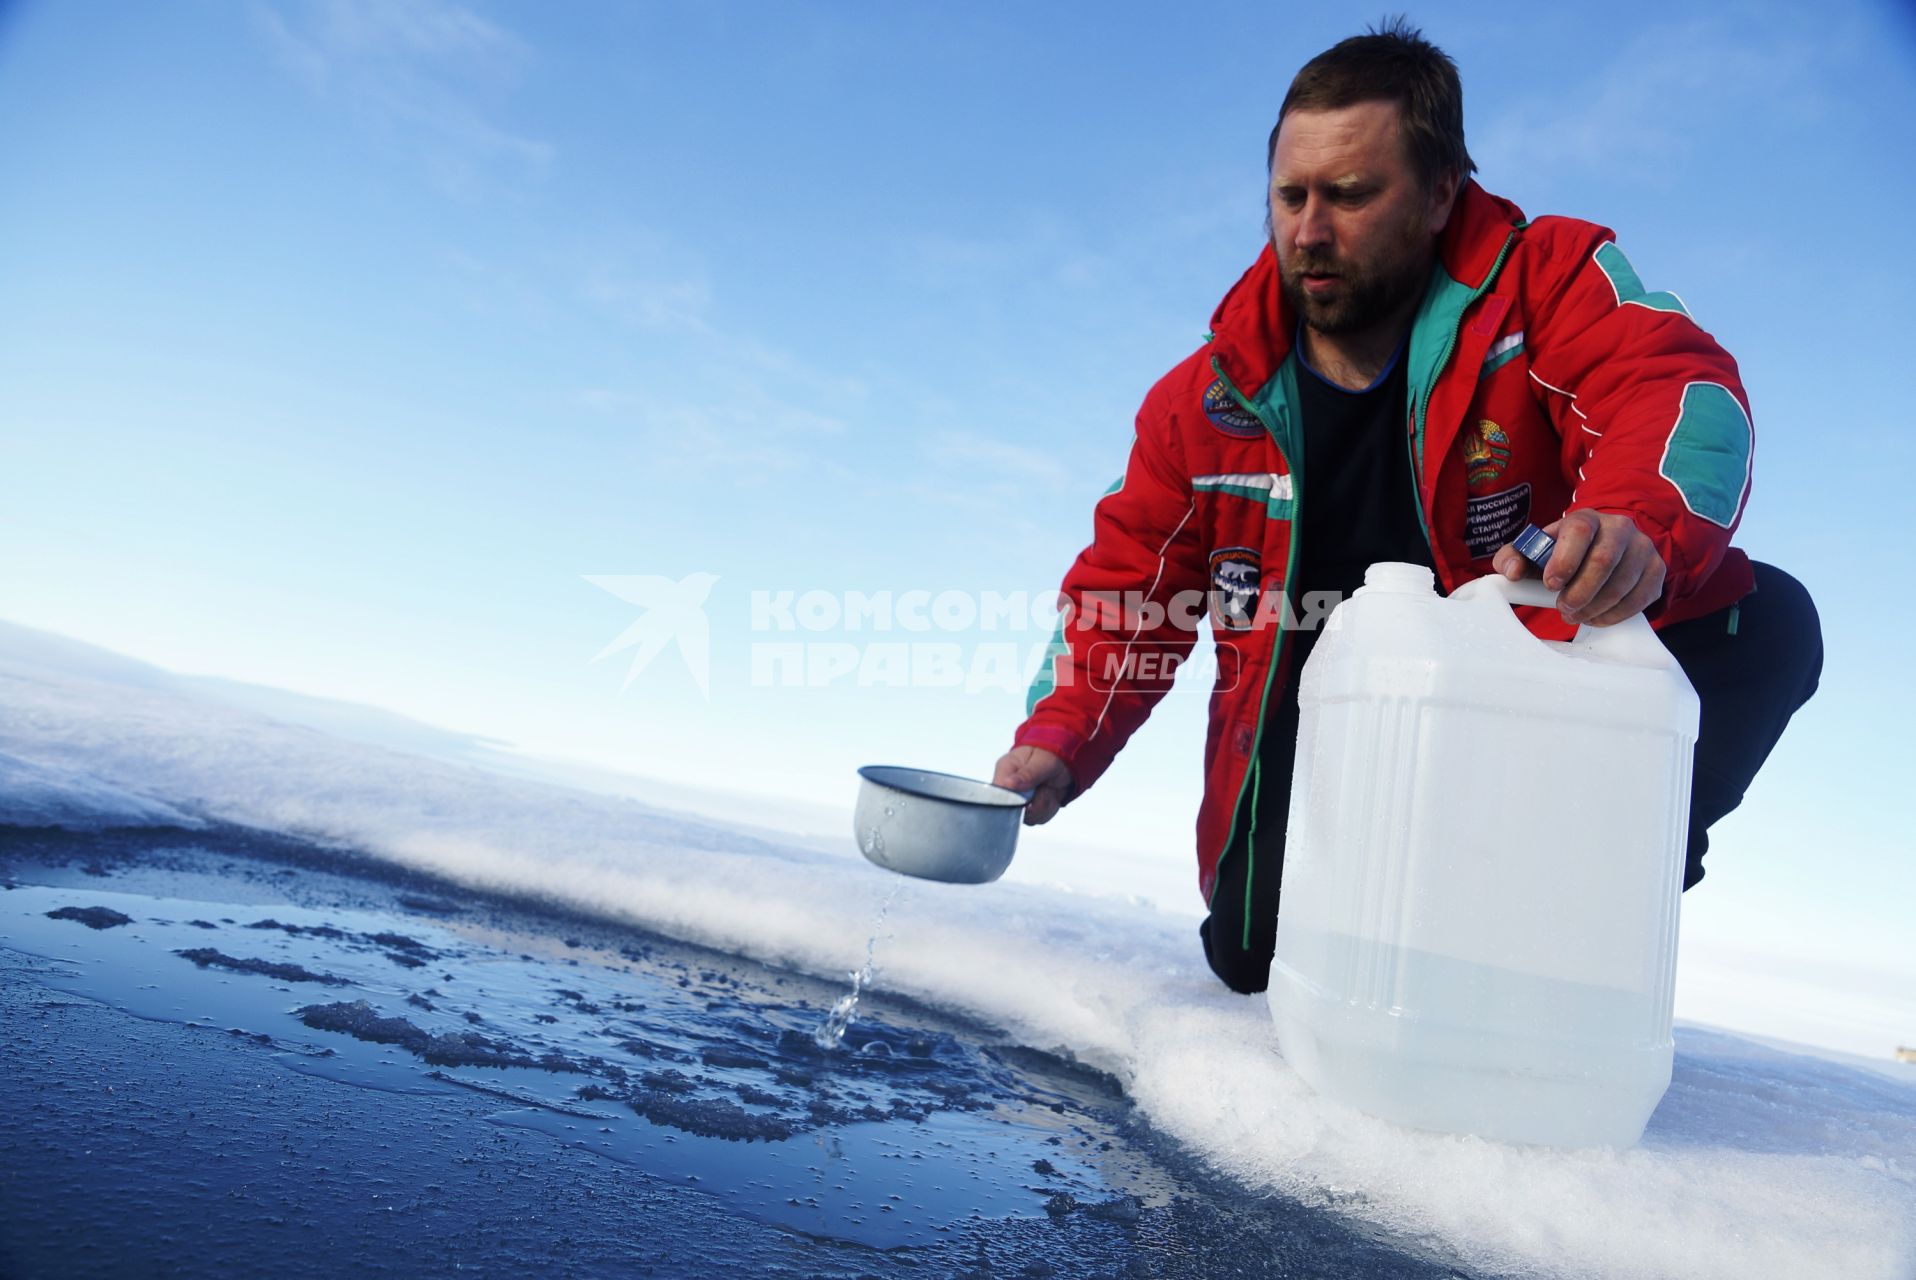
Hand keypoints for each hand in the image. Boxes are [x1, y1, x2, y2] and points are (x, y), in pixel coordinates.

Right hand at [991, 745, 1074, 825]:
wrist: (1063, 761)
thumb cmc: (1050, 754)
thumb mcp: (1042, 761)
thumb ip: (1027, 773)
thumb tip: (1007, 784)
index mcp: (1005, 770)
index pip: (997, 793)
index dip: (1012, 801)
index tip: (1028, 800)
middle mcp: (1009, 787)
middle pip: (1014, 810)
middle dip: (1037, 803)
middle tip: (1047, 788)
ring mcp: (1019, 800)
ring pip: (1029, 817)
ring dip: (1046, 805)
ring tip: (1050, 789)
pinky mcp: (1029, 809)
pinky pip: (1039, 819)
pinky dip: (1050, 809)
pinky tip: (1052, 795)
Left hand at [1492, 510, 1665, 626]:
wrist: (1601, 549)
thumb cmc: (1562, 553)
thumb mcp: (1533, 551)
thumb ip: (1513, 557)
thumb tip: (1512, 572)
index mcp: (1585, 518)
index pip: (1579, 531)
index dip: (1565, 560)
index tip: (1551, 584)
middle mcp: (1618, 527)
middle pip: (1603, 561)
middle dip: (1579, 592)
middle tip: (1563, 608)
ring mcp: (1642, 548)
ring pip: (1623, 583)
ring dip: (1596, 607)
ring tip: (1577, 614)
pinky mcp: (1656, 570)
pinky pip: (1641, 597)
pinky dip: (1616, 614)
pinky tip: (1598, 617)